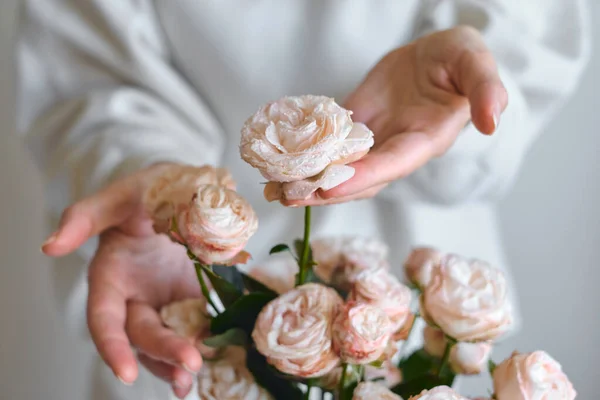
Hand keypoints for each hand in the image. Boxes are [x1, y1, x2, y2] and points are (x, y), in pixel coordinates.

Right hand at [41, 164, 201, 398]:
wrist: (184, 188)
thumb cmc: (146, 190)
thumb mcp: (121, 194)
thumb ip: (85, 216)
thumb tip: (49, 246)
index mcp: (111, 274)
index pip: (104, 318)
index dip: (112, 346)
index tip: (124, 373)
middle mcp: (136, 295)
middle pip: (143, 334)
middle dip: (164, 351)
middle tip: (191, 362)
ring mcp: (166, 299)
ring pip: (168, 340)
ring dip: (180, 362)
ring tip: (197, 375)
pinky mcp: (194, 298)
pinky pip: (199, 325)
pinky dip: (208, 341)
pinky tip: (221, 353)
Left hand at [289, 26, 507, 205]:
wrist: (434, 56)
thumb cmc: (459, 59)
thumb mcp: (475, 63)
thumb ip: (485, 89)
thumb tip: (492, 121)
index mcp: (427, 140)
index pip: (394, 164)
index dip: (365, 178)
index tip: (330, 188)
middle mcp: (397, 150)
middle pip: (360, 179)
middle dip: (325, 190)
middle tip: (288, 196)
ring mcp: (374, 143)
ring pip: (340, 171)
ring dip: (308, 182)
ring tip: (274, 189)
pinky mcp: (354, 130)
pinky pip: (328, 148)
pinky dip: (304, 157)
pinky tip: (276, 163)